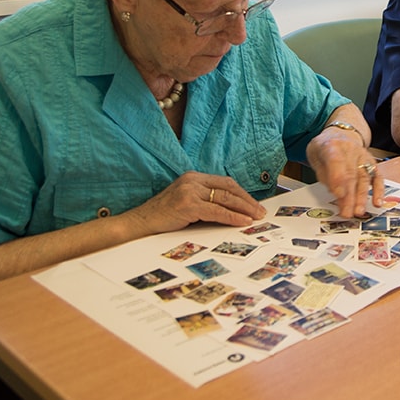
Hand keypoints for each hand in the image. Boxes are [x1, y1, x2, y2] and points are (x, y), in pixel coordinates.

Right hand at [122, 172, 265, 236]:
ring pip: (225, 198)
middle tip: (260, 211)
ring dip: (244, 209)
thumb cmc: (162, 216)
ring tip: (256, 217)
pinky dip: (233, 217)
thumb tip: (231, 211)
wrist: (139, 223)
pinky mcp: (188, 204)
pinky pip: (217, 211)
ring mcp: (190, 191)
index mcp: (194, 177)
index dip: (243, 193)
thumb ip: (205, 202)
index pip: (225, 182)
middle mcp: (193, 180)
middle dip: (247, 201)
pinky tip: (243, 222)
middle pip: (229, 188)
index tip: (254, 204)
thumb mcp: (186, 203)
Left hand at [307, 130, 384, 217]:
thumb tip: (336, 192)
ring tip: (358, 211)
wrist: (338, 134)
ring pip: (364, 177)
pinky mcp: (372, 163)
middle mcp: (350, 149)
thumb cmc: (325, 148)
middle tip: (346, 212)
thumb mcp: (315, 157)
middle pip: (351, 173)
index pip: (336, 160)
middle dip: (349, 196)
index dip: (337, 178)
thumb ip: (324, 174)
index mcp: (331, 145)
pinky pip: (377, 177)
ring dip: (362, 197)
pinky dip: (378, 190)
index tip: (338, 194)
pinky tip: (377, 202)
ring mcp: (363, 156)